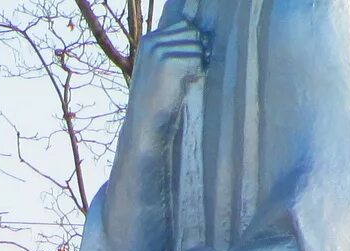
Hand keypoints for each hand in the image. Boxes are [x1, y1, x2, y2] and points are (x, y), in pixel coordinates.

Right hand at [126, 15, 207, 131]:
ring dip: (200, 62)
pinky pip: (197, 58)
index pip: (184, 27)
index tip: (190, 65)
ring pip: (197, 45)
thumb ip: (173, 51)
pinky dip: (199, 71)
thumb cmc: (157, 101)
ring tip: (188, 80)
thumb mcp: (158, 70)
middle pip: (192, 33)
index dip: (193, 44)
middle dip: (198, 51)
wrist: (145, 125)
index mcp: (148, 40)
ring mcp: (159, 50)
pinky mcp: (168, 61)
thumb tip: (204, 38)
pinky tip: (188, 84)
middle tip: (191, 74)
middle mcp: (152, 41)